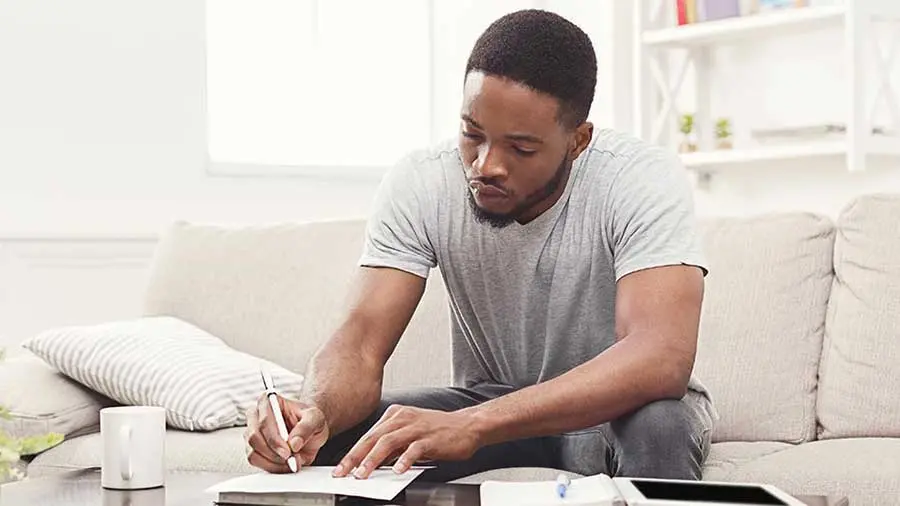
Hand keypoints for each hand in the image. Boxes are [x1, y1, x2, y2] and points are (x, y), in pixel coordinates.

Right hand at [244, 394, 329, 472]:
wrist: (309, 431)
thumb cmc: (310, 420)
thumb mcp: (316, 419)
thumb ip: (306, 428)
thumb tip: (293, 443)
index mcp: (269, 401)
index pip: (264, 421)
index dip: (274, 439)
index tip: (288, 452)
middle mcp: (255, 415)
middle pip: (254, 437)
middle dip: (274, 453)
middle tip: (291, 459)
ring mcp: (251, 432)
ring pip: (252, 452)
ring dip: (273, 462)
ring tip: (291, 461)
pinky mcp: (252, 448)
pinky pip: (255, 461)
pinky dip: (270, 467)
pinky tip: (284, 464)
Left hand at [333, 405, 480, 478]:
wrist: (467, 426)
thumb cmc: (437, 431)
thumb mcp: (409, 433)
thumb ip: (391, 446)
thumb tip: (371, 462)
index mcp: (395, 415)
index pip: (368, 435)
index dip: (352, 453)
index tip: (340, 468)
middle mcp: (403, 418)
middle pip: (373, 438)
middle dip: (355, 457)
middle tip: (343, 472)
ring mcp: (417, 427)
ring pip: (389, 442)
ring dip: (373, 459)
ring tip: (363, 473)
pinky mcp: (431, 437)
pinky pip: (414, 449)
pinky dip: (404, 460)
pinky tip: (397, 470)